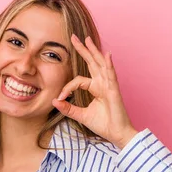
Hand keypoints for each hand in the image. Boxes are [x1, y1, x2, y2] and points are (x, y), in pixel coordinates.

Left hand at [52, 34, 137, 148]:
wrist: (117, 134)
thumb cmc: (103, 124)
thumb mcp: (81, 115)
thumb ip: (68, 108)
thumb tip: (54, 101)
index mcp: (96, 88)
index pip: (78, 80)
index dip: (67, 87)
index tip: (60, 97)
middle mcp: (103, 84)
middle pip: (92, 63)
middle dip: (83, 49)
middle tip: (74, 37)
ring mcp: (109, 85)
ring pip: (100, 64)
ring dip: (94, 51)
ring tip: (87, 39)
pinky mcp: (114, 91)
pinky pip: (111, 75)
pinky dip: (109, 65)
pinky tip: (107, 54)